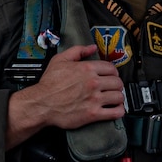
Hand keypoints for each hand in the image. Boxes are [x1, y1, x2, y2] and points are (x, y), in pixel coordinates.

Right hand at [6, 45, 123, 147]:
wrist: (42, 104)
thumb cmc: (49, 83)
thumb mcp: (60, 60)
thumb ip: (78, 51)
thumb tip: (92, 47)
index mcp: (88, 68)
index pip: (112, 68)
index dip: (113, 72)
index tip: (111, 76)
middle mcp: (94, 83)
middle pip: (118, 82)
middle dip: (116, 85)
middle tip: (112, 88)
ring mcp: (95, 99)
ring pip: (119, 97)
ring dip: (118, 97)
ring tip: (114, 98)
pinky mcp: (93, 114)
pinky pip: (115, 112)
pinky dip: (119, 111)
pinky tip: (116, 109)